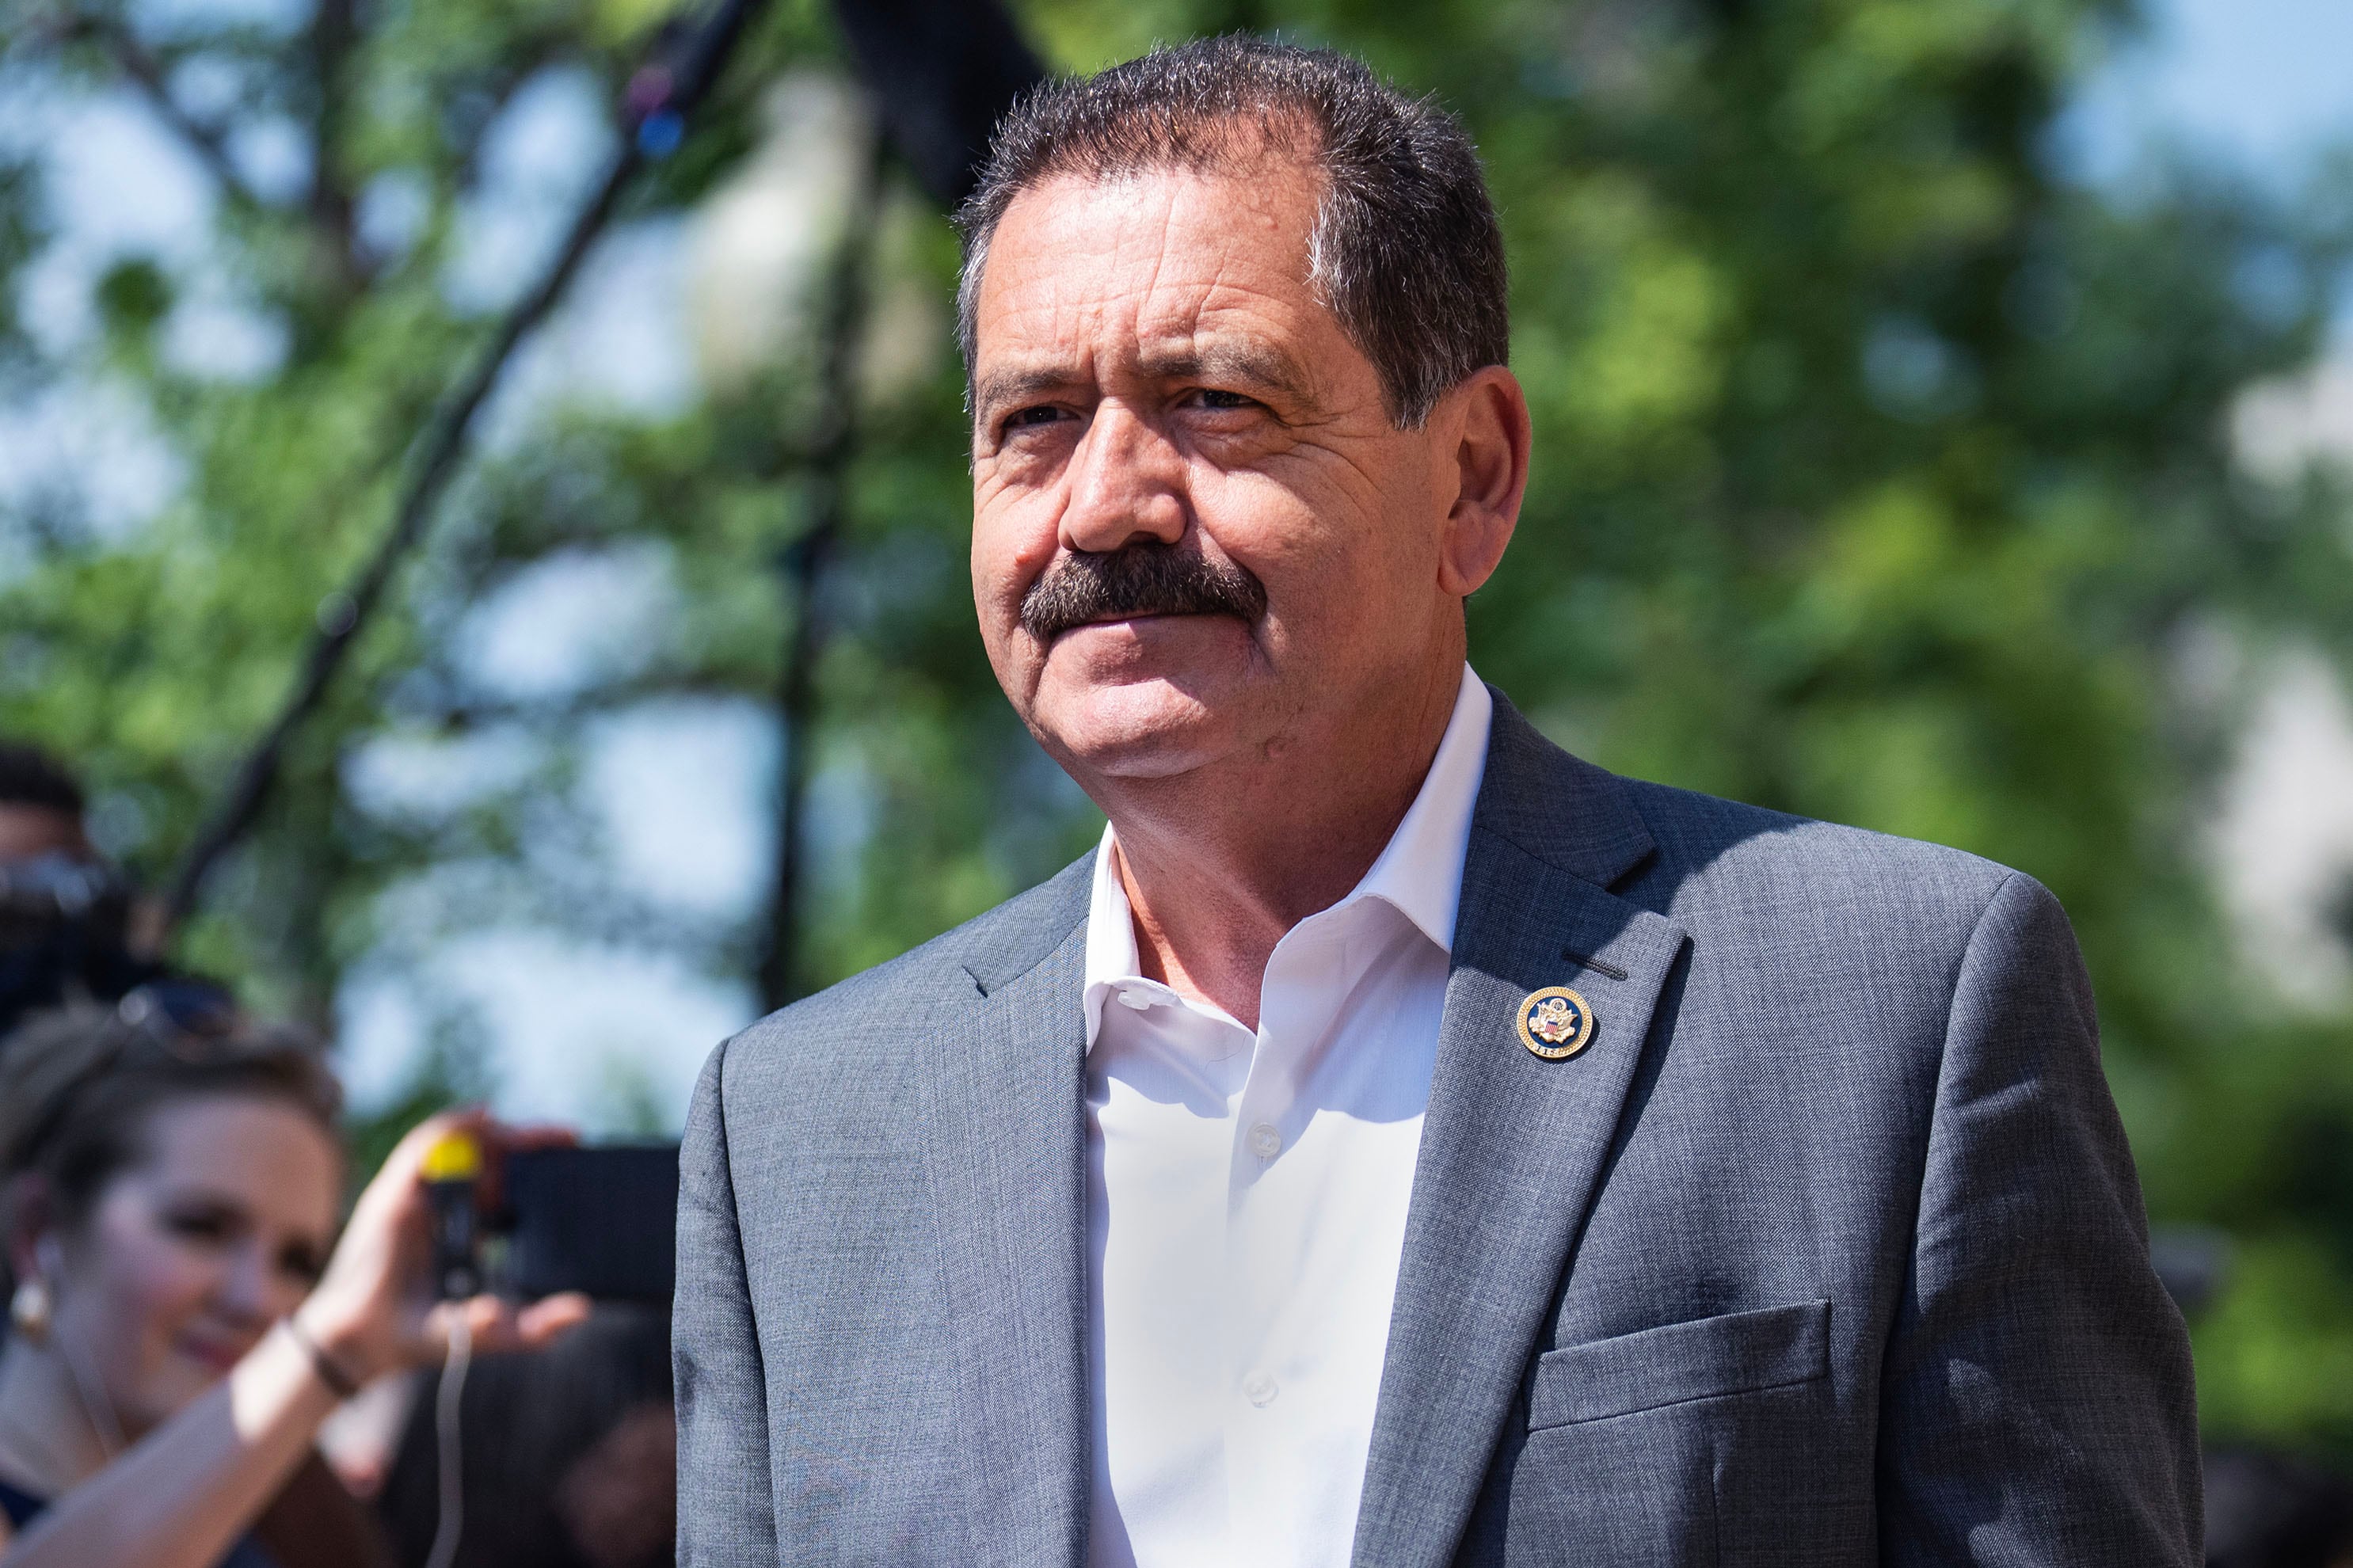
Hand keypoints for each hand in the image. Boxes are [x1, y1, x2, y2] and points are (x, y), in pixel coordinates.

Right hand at [292, 1109, 589, 1383]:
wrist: (368, 1346)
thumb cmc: (422, 1337)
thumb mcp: (491, 1331)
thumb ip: (535, 1328)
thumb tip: (581, 1311)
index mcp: (470, 1229)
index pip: (508, 1183)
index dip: (539, 1167)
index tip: (574, 1157)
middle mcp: (445, 1207)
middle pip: (490, 1157)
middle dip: (529, 1143)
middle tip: (569, 1139)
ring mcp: (419, 1197)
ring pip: (461, 1145)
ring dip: (501, 1132)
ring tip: (539, 1136)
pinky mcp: (394, 1193)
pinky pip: (425, 1146)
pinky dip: (454, 1126)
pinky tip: (485, 1117)